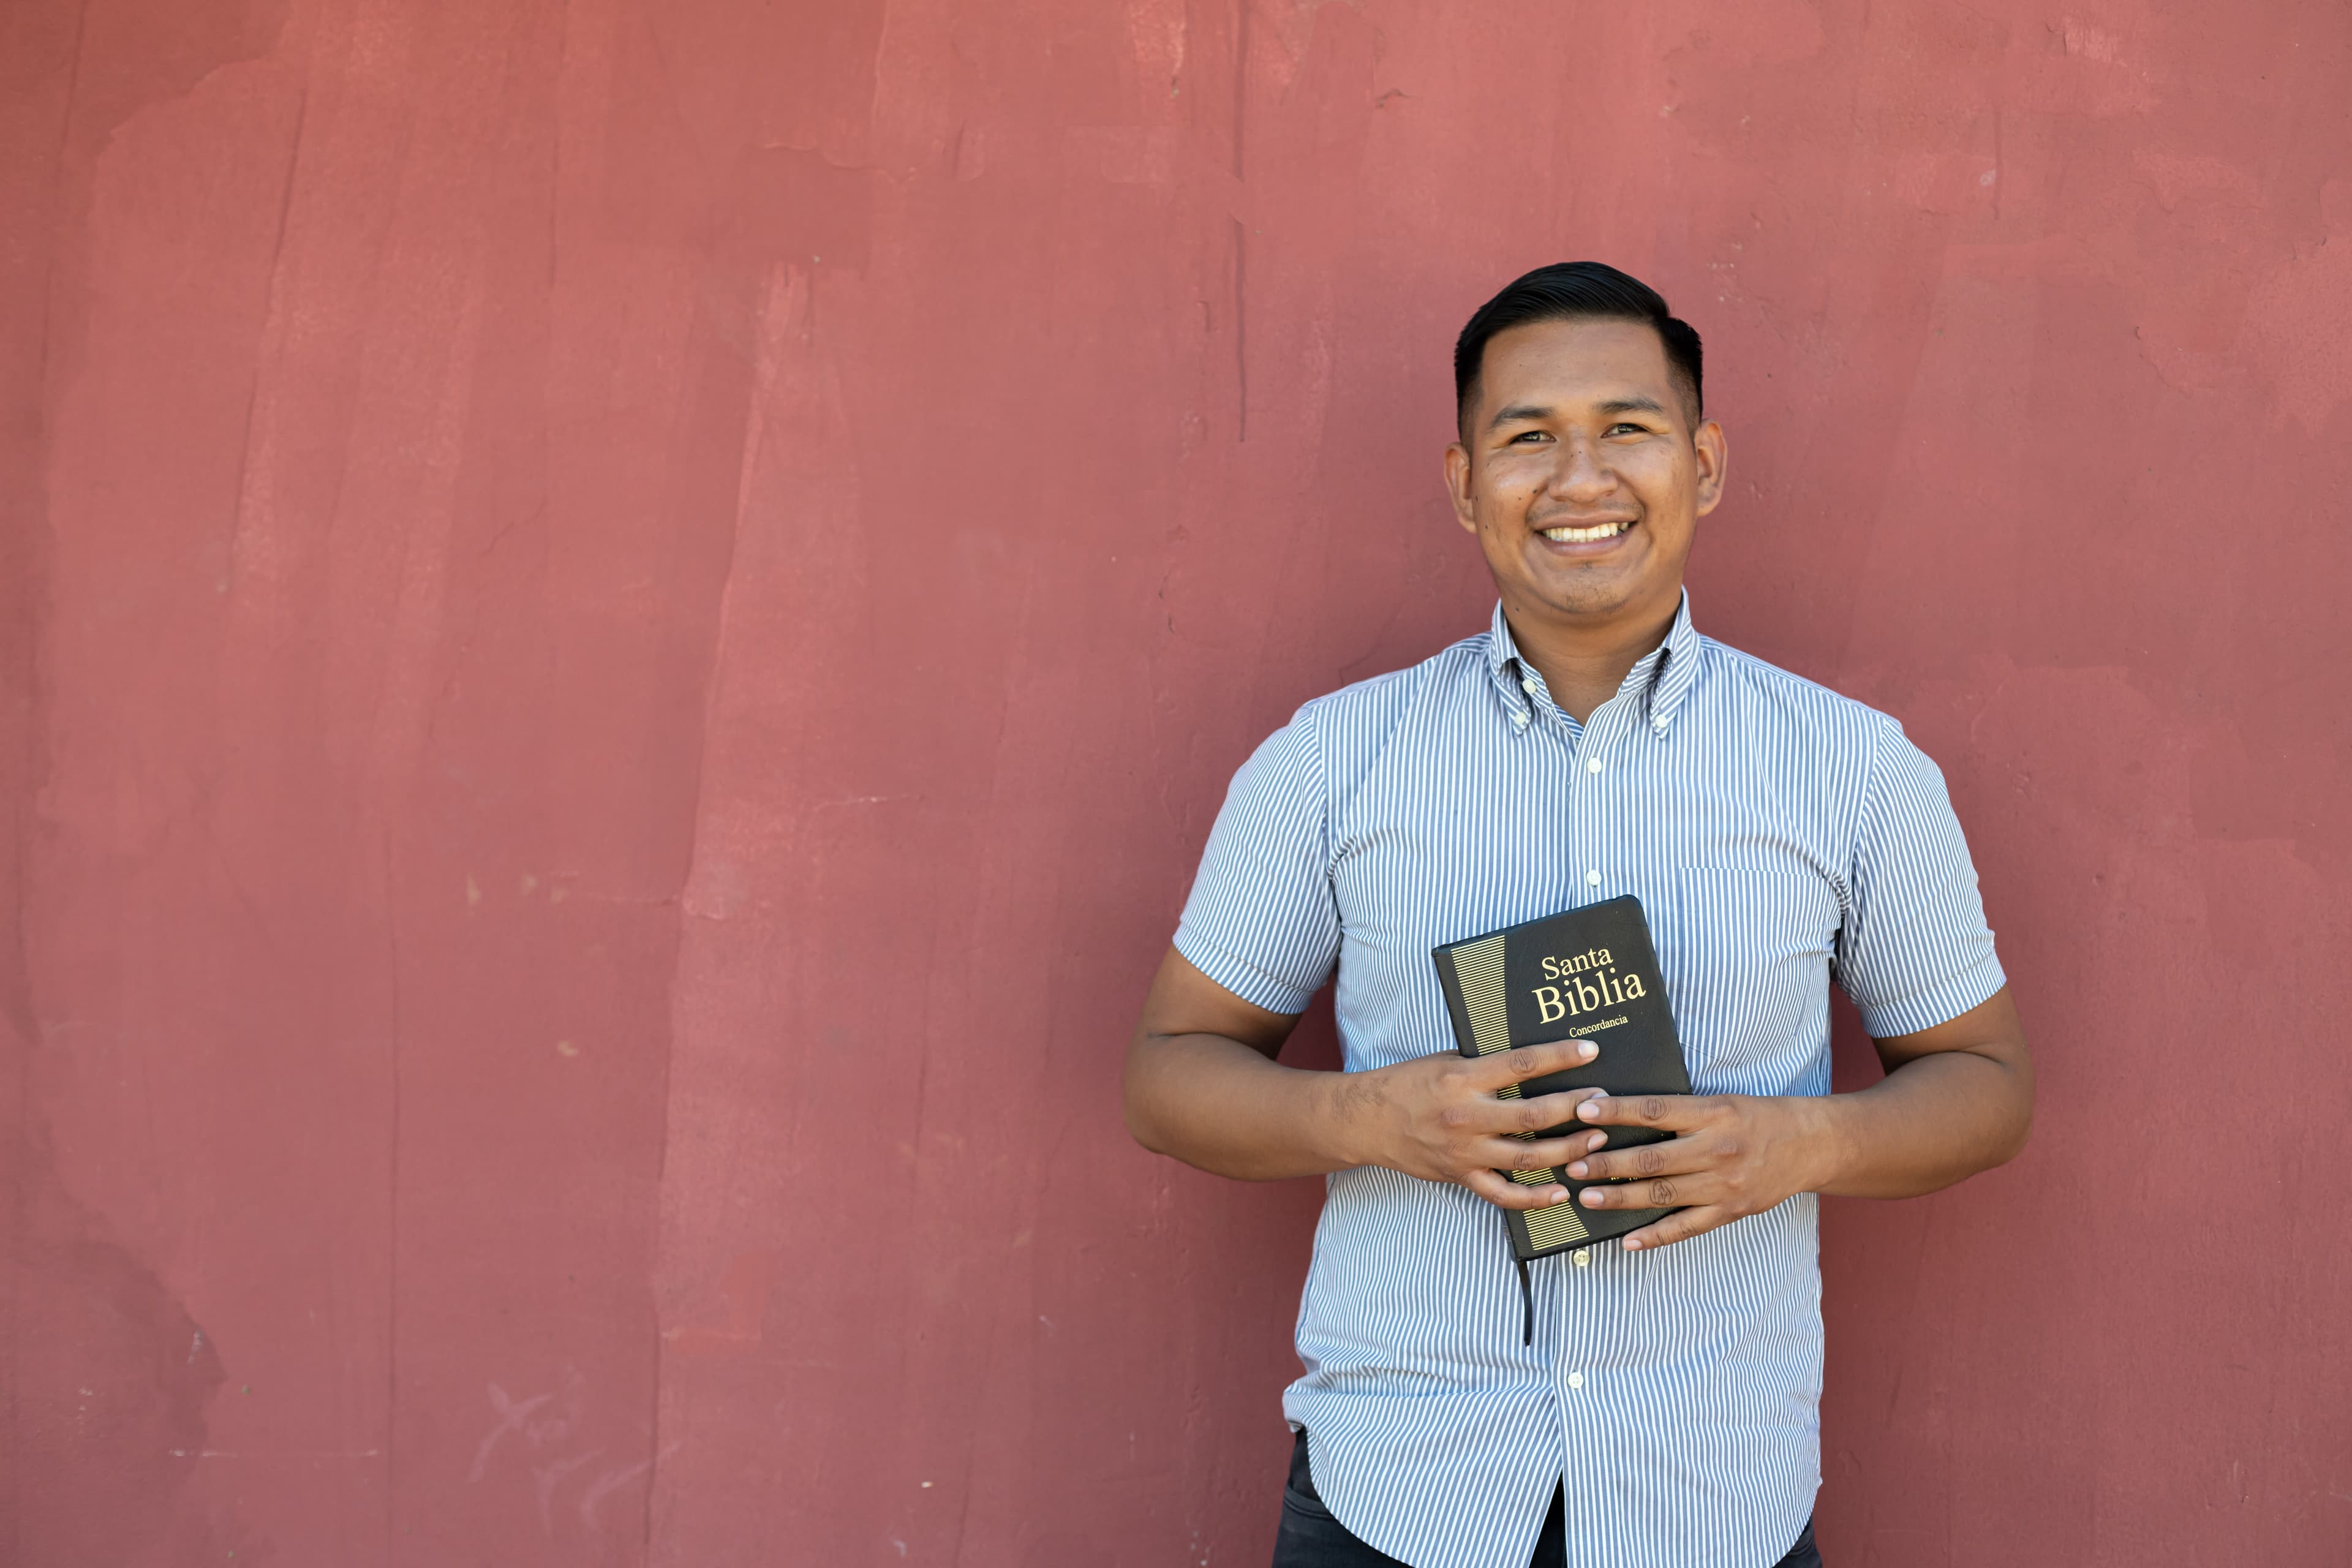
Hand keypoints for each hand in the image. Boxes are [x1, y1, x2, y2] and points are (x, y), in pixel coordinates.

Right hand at [1337, 1042, 1608, 1209]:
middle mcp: (1466, 1116)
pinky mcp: (1461, 1176)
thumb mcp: (1446, 1061)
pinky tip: (1562, 1192)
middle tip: (1603, 1103)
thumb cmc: (1409, 1083)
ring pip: (1528, 1158)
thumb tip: (1534, 1059)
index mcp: (1462, 1078)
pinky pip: (1504, 1195)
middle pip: (1534, 1115)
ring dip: (1567, 1151)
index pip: (1522, 1064)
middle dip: (1575, 1109)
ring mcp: (1465, 1151)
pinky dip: (1536, 1198)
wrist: (1368, 1121)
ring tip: (1595, 1141)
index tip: (1590, 1051)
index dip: (1560, 1057)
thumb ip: (1485, 1064)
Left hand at [1565, 1092, 1841, 1249]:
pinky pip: (1686, 1227)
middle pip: (1652, 1159)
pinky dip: (1655, 1236)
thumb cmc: (1756, 1117)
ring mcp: (1723, 1185)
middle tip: (1573, 1165)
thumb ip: (1678, 1111)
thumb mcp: (1719, 1101)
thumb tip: (1621, 1113)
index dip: (1617, 1113)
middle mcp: (1716, 1150)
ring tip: (1587, 1198)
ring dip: (1620, 1199)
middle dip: (1608, 1164)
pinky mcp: (1730, 1212)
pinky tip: (1627, 1240)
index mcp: (1712, 1114)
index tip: (1583, 1112)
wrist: (1809, 1145)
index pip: (1655, 1111)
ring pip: (1662, 1195)